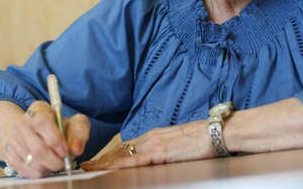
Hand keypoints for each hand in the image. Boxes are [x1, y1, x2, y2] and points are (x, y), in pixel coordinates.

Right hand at [6, 101, 89, 178]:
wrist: (41, 132)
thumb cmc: (61, 127)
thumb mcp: (75, 123)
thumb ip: (79, 132)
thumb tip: (75, 149)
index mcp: (37, 109)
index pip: (41, 122)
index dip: (55, 139)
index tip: (65, 150)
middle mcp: (22, 123)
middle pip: (37, 148)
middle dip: (55, 160)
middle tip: (64, 161)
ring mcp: (14, 139)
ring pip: (33, 162)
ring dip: (49, 167)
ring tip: (55, 160)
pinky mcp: (10, 155)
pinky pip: (28, 171)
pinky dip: (41, 172)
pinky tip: (46, 164)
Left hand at [80, 120, 213, 170]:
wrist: (216, 132)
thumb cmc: (203, 140)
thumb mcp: (178, 146)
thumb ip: (164, 152)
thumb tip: (158, 161)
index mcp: (155, 136)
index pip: (127, 146)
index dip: (110, 154)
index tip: (98, 161)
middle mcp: (151, 137)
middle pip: (121, 150)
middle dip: (102, 159)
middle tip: (86, 166)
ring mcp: (155, 143)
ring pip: (124, 155)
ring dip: (106, 163)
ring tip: (90, 169)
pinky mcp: (161, 152)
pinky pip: (137, 161)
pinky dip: (121, 165)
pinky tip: (110, 169)